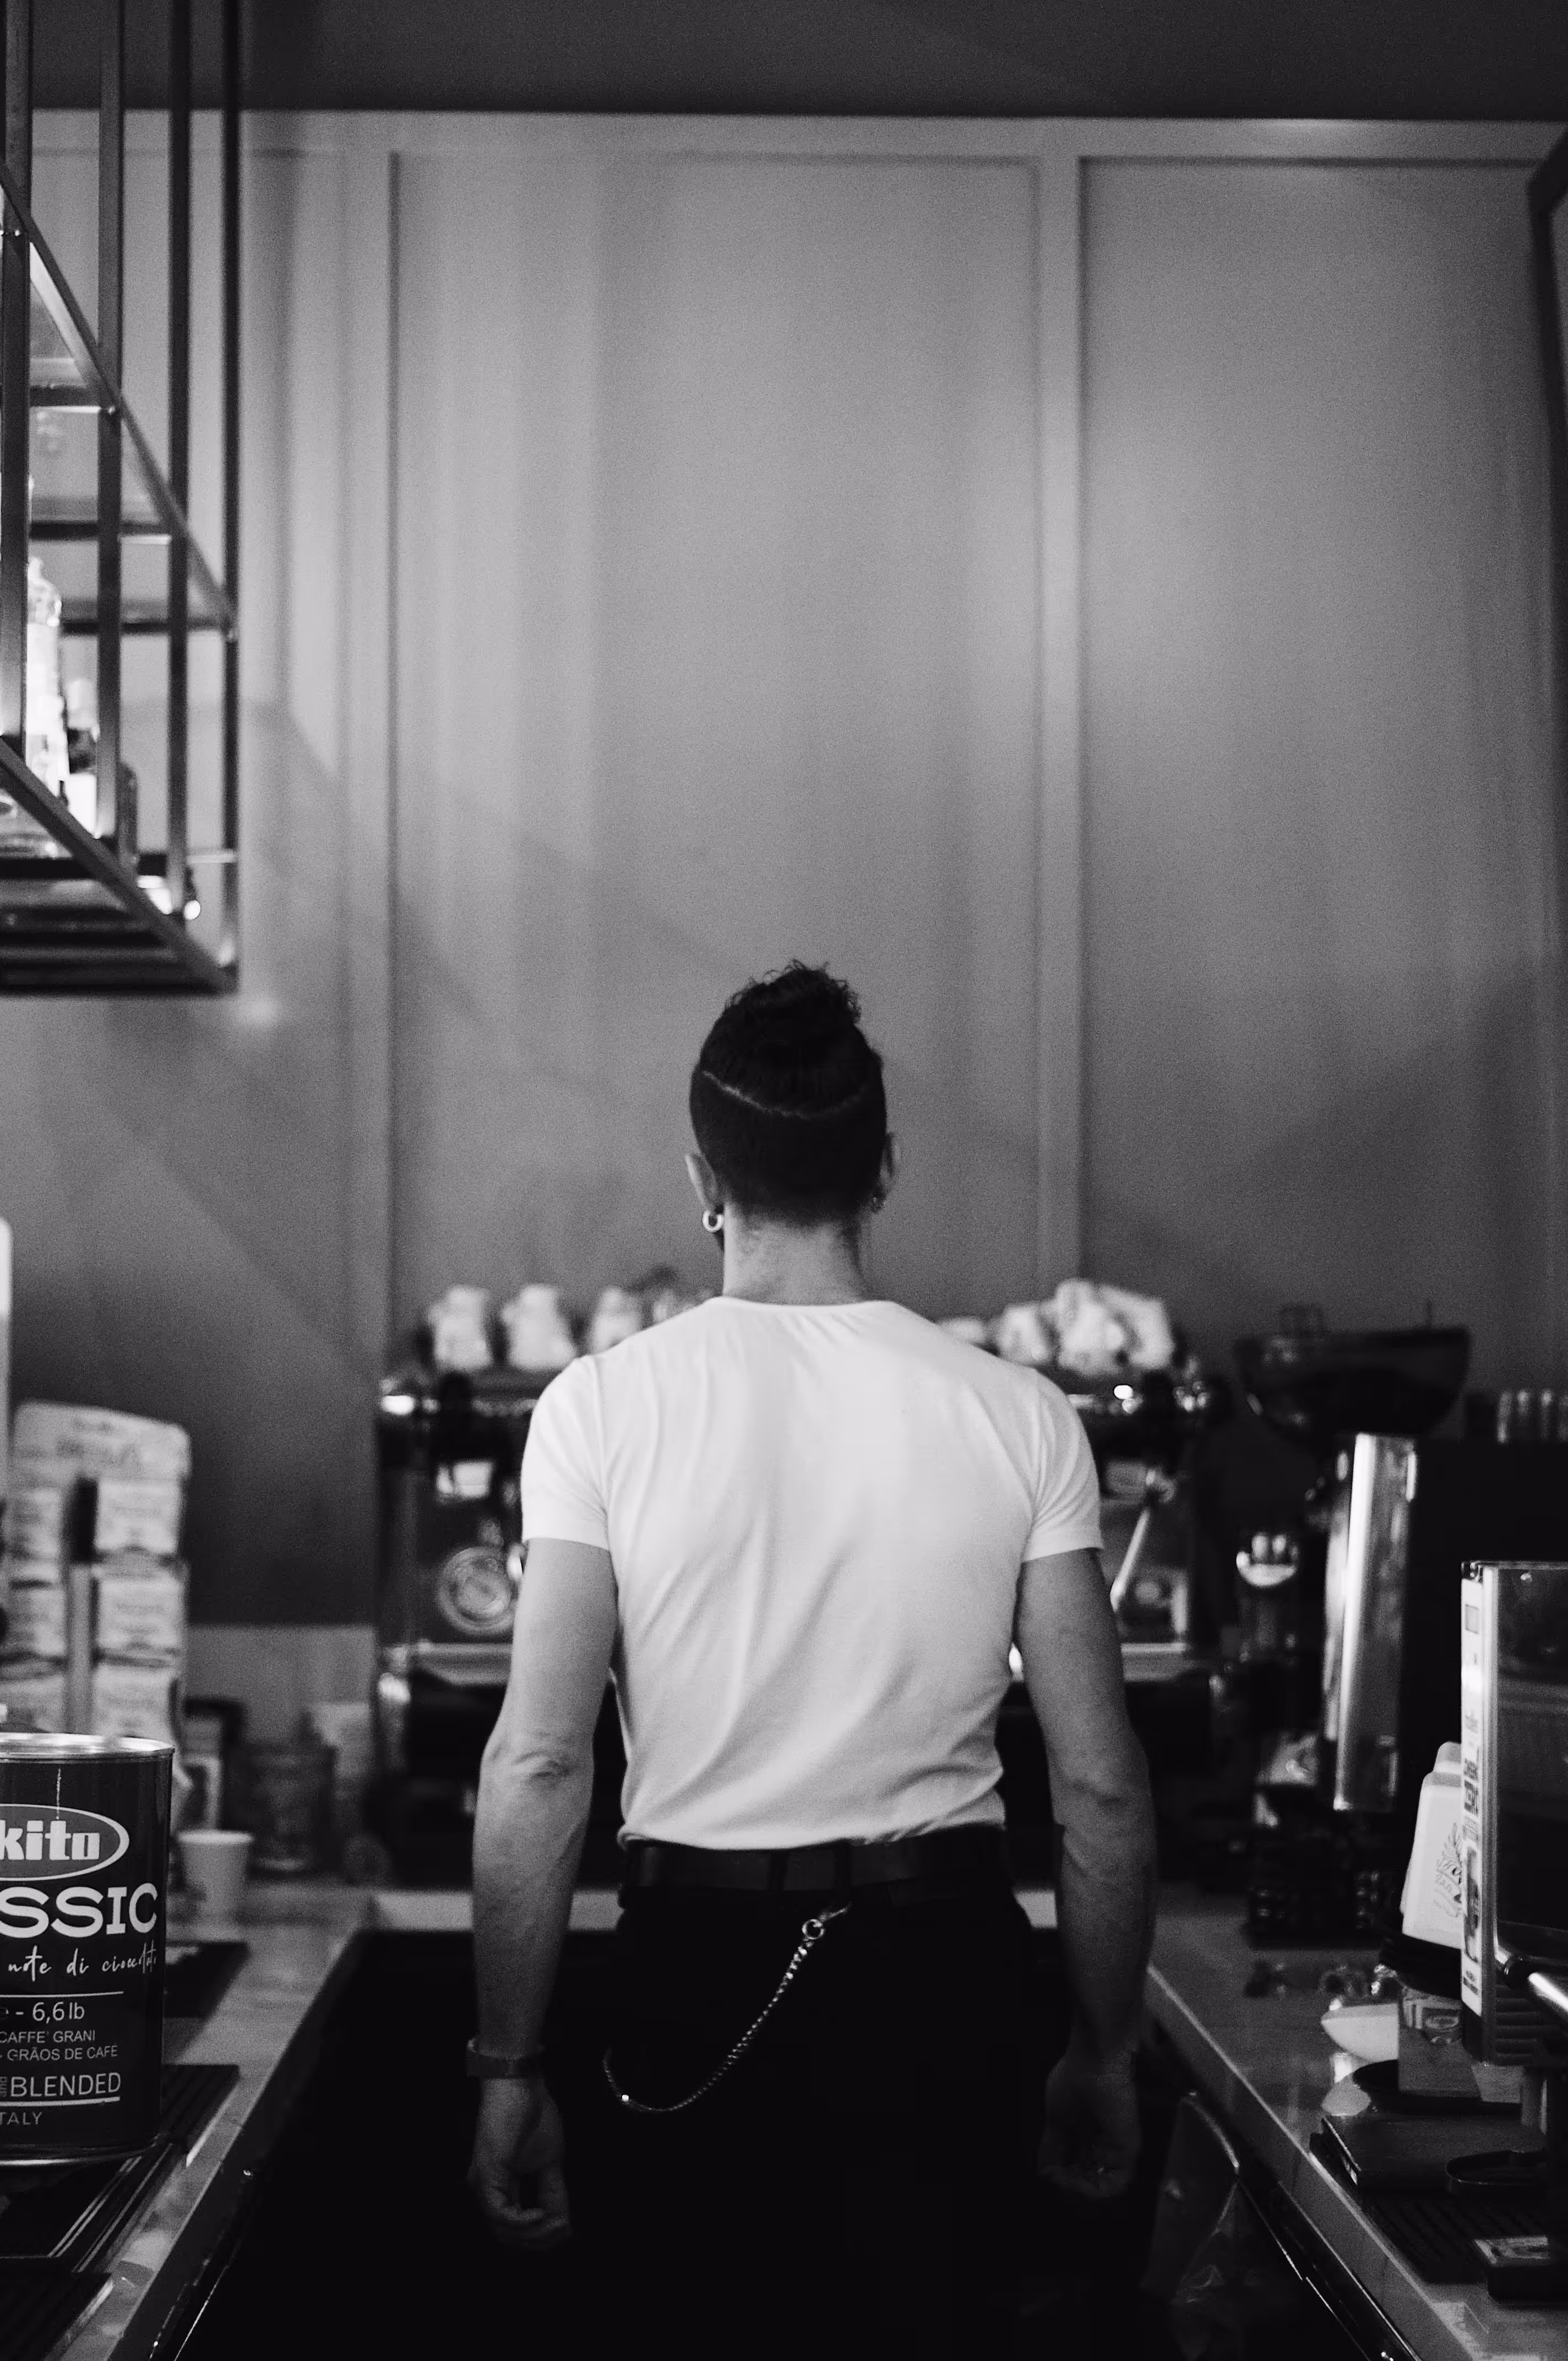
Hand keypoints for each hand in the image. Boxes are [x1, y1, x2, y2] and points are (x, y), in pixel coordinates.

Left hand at [468, 2076, 571, 2251]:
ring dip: (534, 2233)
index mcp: (500, 2188)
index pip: (515, 2227)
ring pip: (504, 2230)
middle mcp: (487, 2192)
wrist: (521, 2086)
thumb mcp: (550, 2160)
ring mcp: (484, 2185)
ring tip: (556, 2223)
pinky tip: (541, 2215)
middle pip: (508, 2235)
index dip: (541, 2237)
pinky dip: (523, 2221)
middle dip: (539, 2240)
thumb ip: (553, 2192)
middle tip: (563, 2232)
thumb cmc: (534, 2115)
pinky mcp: (486, 2177)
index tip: (566, 2233)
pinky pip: (500, 2214)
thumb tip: (564, 2223)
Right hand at [1037, 2044, 1140, 2201]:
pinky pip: (1115, 2185)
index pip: (1075, 2166)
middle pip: (1087, 2179)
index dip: (1060, 2176)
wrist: (1094, 2063)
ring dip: (1079, 2190)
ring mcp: (1116, 2148)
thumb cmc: (1073, 2081)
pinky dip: (1094, 2191)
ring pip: (1101, 2186)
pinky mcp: (1128, 2150)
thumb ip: (1052, 2146)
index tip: (1049, 2175)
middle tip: (1057, 2183)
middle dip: (1069, 2186)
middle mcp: (1103, 2144)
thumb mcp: (1055, 2118)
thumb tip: (1044, 2172)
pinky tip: (1075, 2181)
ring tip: (1065, 2182)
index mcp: (1086, 2134)